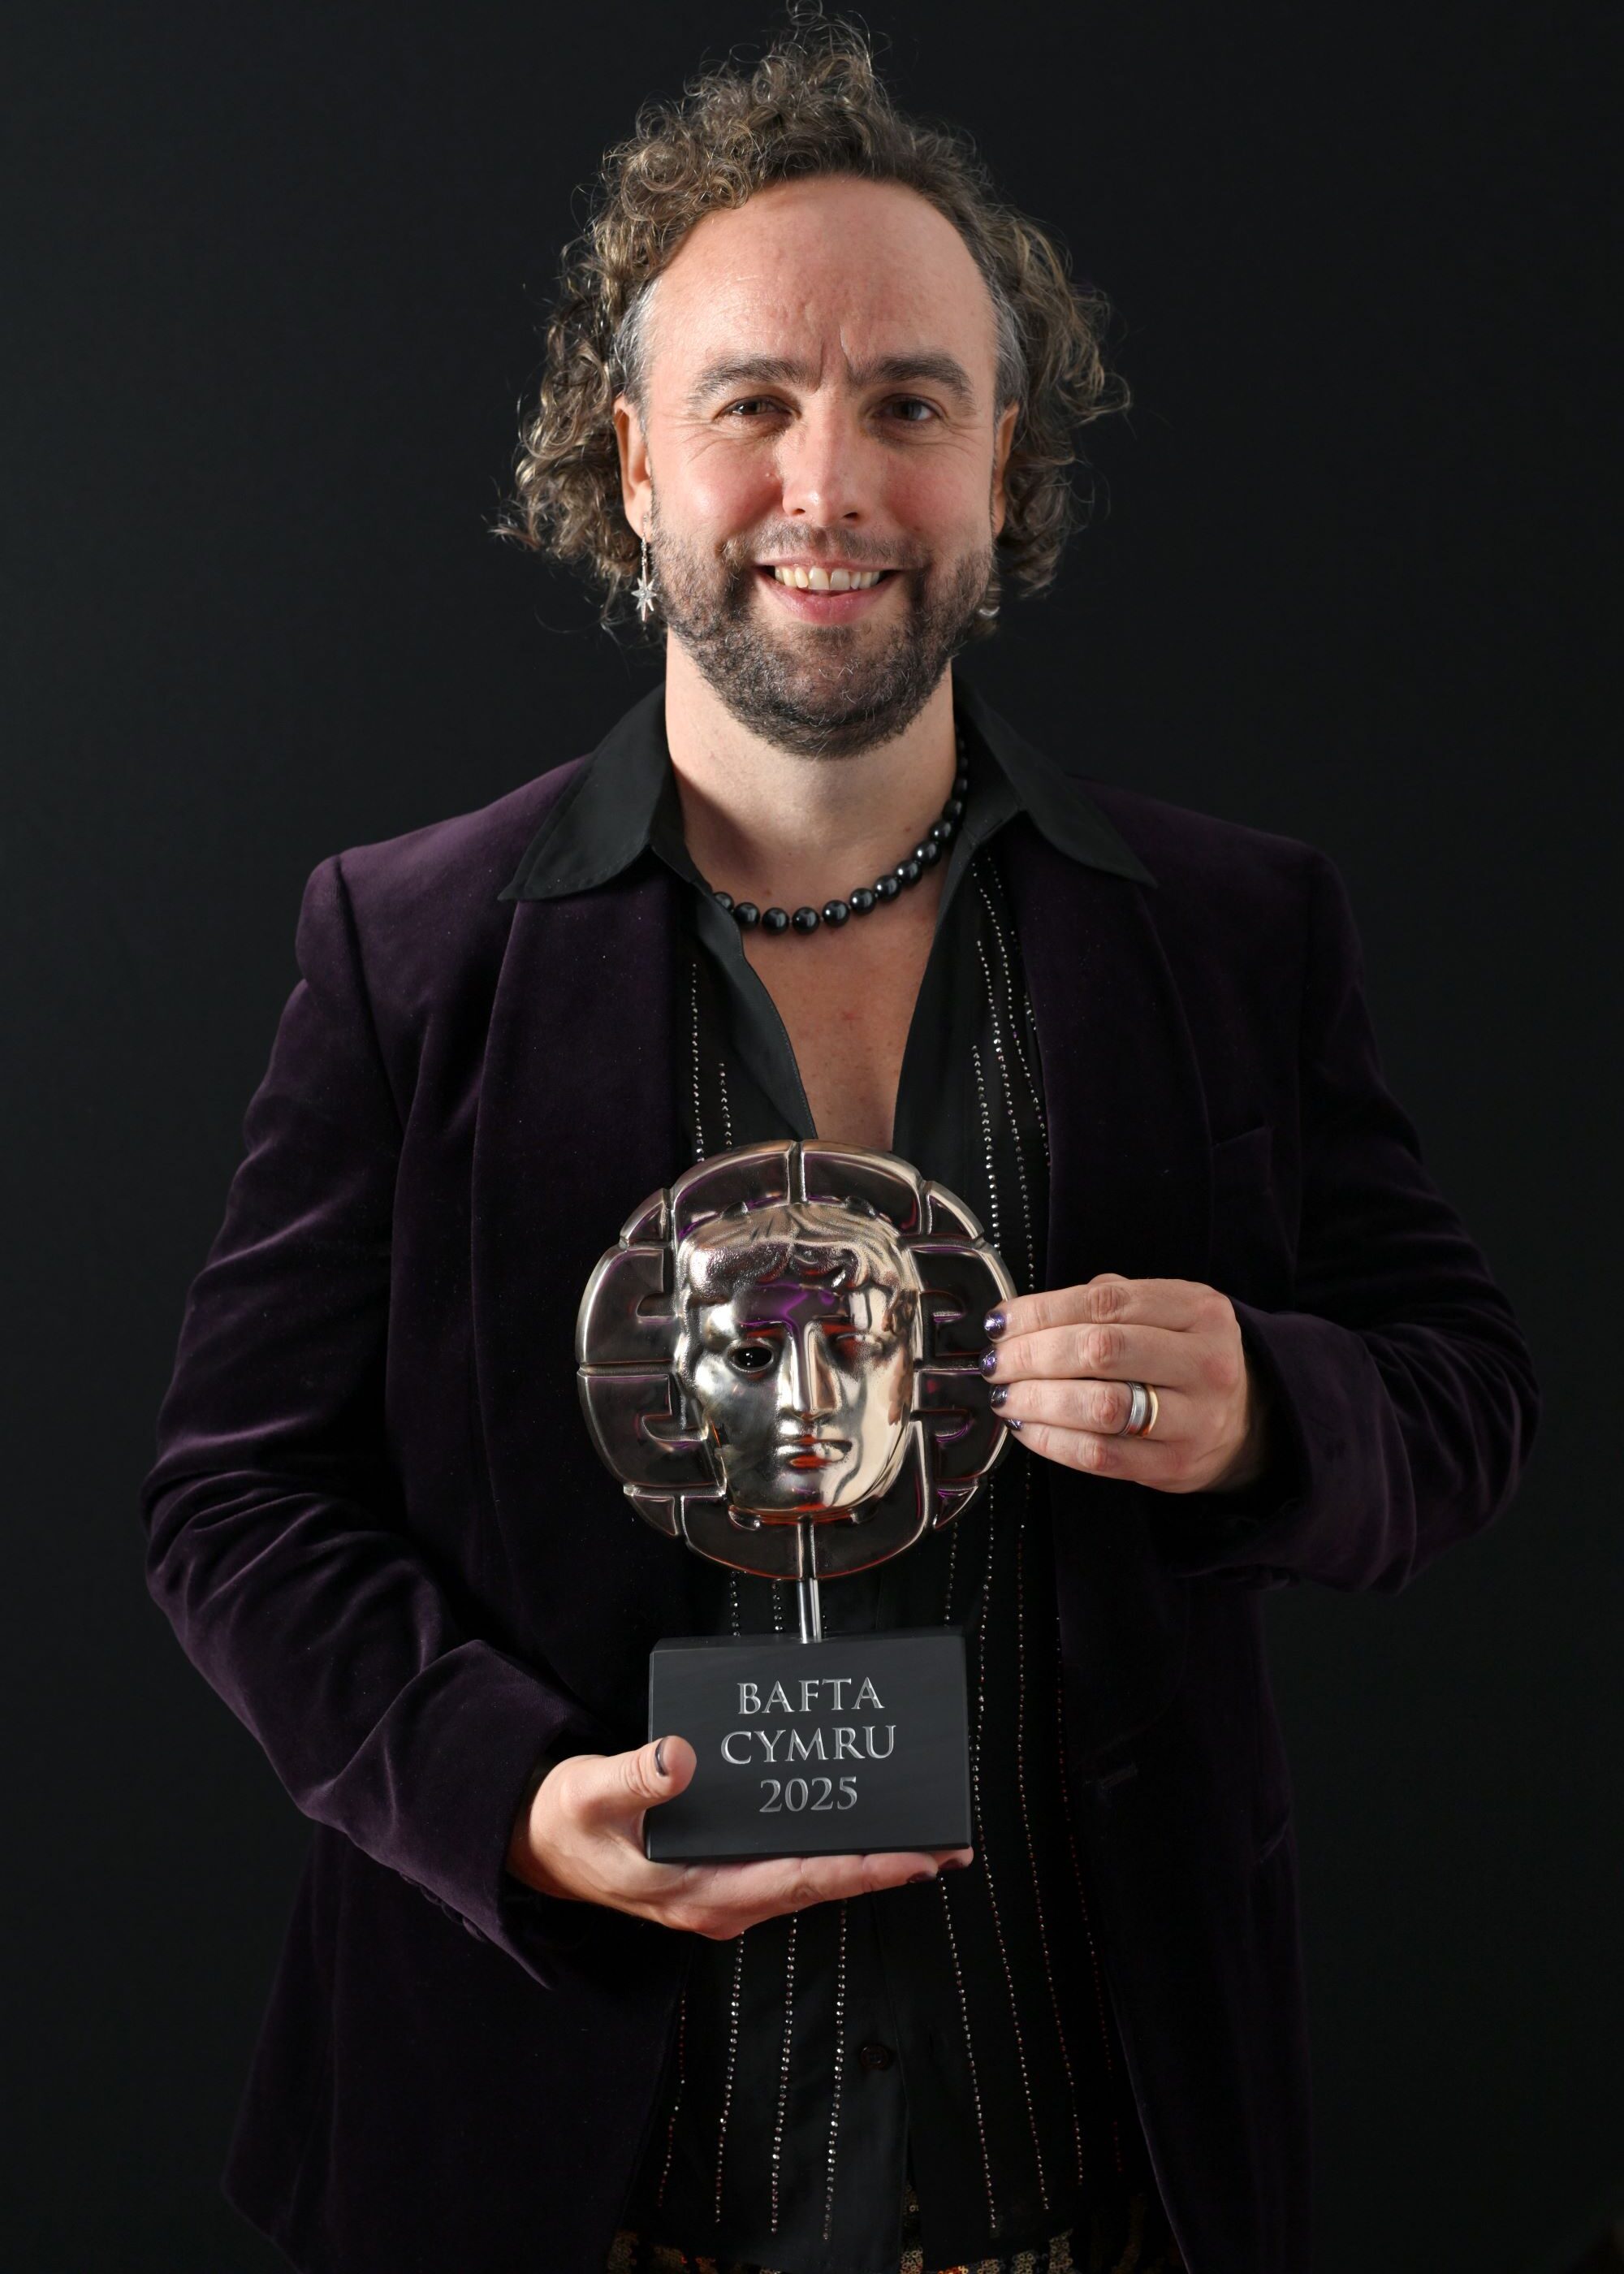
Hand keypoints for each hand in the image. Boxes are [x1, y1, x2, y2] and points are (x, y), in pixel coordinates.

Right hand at [506, 1736, 973, 1938]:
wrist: (536, 1849)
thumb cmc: (566, 1821)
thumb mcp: (591, 1791)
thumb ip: (635, 1775)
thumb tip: (680, 1758)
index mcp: (698, 1890)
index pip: (799, 1879)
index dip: (861, 1868)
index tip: (916, 1857)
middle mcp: (721, 1902)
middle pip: (820, 1884)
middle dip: (885, 1866)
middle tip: (948, 1846)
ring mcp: (724, 1896)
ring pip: (810, 1880)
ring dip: (866, 1861)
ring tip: (923, 1840)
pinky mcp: (721, 1881)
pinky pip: (790, 1870)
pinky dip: (831, 1854)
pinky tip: (857, 1830)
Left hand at [981, 1272, 1269, 1493]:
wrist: (1244, 1421)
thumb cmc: (1183, 1357)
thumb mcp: (1167, 1312)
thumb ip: (1109, 1300)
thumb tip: (1023, 1315)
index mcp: (1199, 1310)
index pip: (1106, 1303)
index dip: (1042, 1312)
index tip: (1001, 1323)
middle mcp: (1205, 1361)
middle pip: (1101, 1351)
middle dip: (1033, 1356)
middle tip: (998, 1363)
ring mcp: (1195, 1418)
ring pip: (1101, 1405)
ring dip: (1039, 1400)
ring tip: (1007, 1396)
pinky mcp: (1175, 1466)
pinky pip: (1101, 1455)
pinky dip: (1053, 1441)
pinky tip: (1027, 1427)